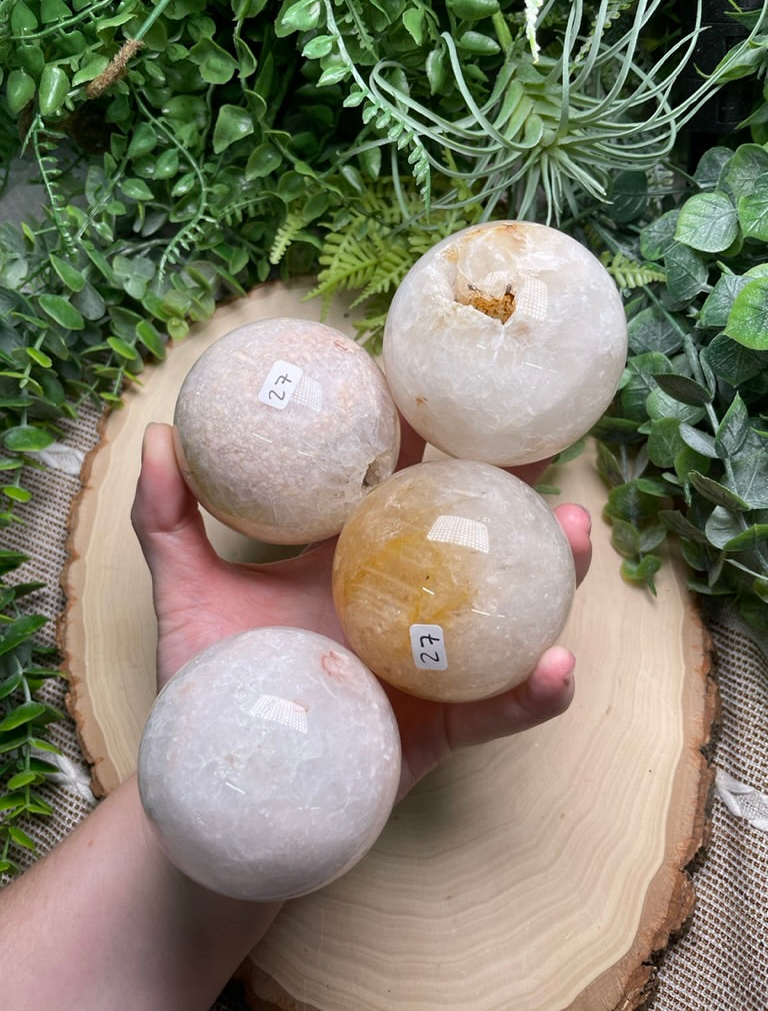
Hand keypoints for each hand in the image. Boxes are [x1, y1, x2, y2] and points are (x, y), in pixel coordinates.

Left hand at [131, 422, 591, 799]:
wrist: (224, 777)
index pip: (404, 483)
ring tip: (575, 536)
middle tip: (547, 448)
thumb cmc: (211, 678)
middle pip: (476, 535)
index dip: (430, 434)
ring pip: (512, 613)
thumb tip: (157, 435)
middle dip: (519, 492)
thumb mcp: (187, 589)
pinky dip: (533, 692)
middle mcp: (404, 600)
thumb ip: (168, 516)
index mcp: (355, 557)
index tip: (452, 382)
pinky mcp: (443, 726)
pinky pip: (498, 709)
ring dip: (555, 574)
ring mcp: (432, 662)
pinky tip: (556, 665)